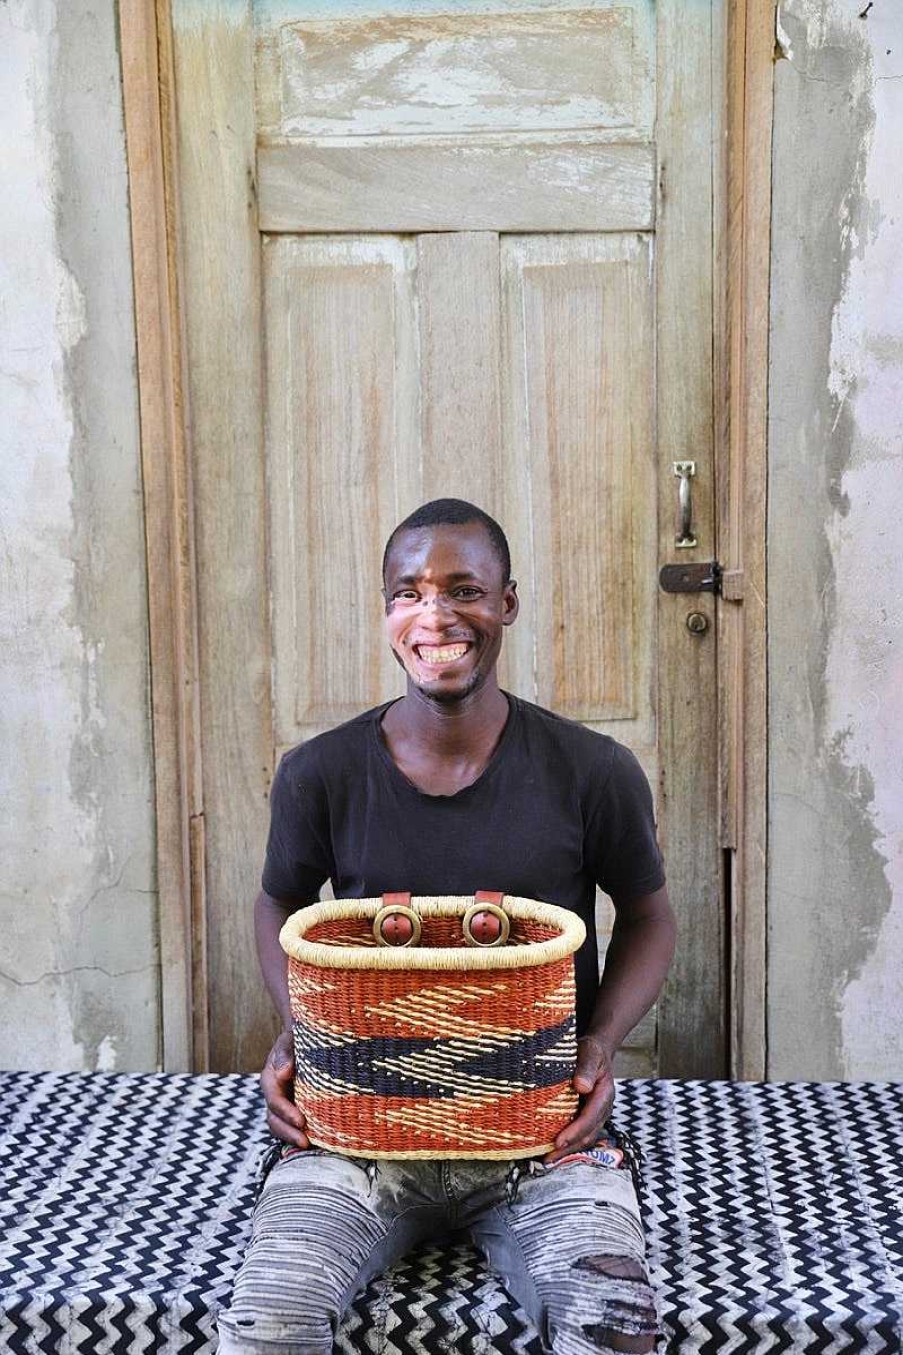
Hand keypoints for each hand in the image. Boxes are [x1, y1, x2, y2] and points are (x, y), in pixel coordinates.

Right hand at [260, 1028, 308, 1147]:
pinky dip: (299, 1133)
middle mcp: (274, 1094)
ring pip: (280, 1126)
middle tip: (305, 1142)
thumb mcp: (289, 1040)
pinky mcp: (294, 1107)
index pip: (274, 1100)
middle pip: (274, 1119)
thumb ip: (285, 1053)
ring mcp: (283, 1103)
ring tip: (310, 1145)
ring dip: (292, 1137)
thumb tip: (284, 1073)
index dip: (286, 1112)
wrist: (304, 1039)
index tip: (301, 1121)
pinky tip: (317, 1140)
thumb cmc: (297, 1038)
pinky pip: (292, 1125)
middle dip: (288, 1132)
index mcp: (270, 1078)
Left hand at [544, 1035, 615, 1163]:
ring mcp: (596, 1115)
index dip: (575, 1131)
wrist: (595, 1052)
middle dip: (569, 1148)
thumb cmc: (590, 1051)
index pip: (590, 1118)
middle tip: (549, 1158)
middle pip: (588, 1135)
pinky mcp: (587, 1116)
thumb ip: (585, 1068)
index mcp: (604, 1094)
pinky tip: (553, 1149)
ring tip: (548, 1159)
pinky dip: (568, 1144)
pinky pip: (580, 1134)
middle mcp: (602, 1108)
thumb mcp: (589, 1052)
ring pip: (585, 1138)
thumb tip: (581, 1086)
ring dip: (568, 1151)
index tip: (558, 1141)